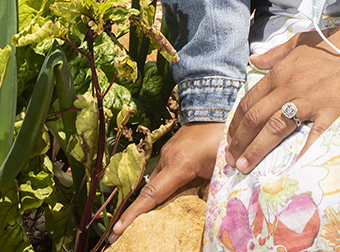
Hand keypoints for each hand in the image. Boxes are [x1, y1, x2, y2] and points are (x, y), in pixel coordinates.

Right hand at [111, 121, 220, 238]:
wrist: (217, 105)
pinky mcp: (172, 149)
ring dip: (153, 199)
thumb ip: (213, 190)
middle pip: (150, 191)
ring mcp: (168, 152)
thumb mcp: (222, 167)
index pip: (152, 195)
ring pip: (157, 181)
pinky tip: (170, 196)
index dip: (134, 214)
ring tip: (146, 220)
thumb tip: (211, 214)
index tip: (117, 230)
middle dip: (136, 213)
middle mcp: (168, 158)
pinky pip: (164, 172)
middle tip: (123, 234)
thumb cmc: (222, 136)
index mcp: (179, 165)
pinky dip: (163, 186)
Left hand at [224, 18, 339, 173]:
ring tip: (244, 167)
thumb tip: (253, 60)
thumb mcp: (296, 43)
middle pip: (256, 118)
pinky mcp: (330, 113)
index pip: (249, 102)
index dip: (236, 123)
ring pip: (275, 128)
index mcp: (279, 74)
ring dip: (256, 150)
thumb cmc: (330, 45)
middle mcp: (289, 89)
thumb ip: (273, 54)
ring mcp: (309, 102)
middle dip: (240, 141)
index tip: (230, 139)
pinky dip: (300, 153)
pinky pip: (312, 137)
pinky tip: (289, 168)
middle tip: (230, 160)